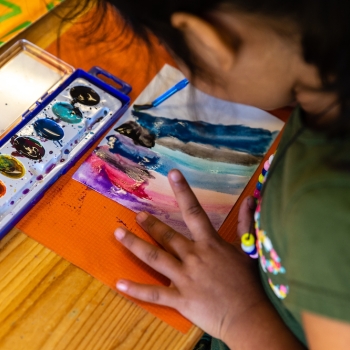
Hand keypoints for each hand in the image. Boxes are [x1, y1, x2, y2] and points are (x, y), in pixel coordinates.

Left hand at [115, 169, 262, 340]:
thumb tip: (252, 199)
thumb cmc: (251, 283)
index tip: (172, 174)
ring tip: (118, 234)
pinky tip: (119, 283)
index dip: (183, 191)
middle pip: (167, 235)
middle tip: (136, 215)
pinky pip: (154, 293)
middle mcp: (194, 257)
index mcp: (210, 244)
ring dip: (134, 245)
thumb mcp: (250, 249)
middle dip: (150, 224)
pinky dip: (135, 289)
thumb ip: (247, 222)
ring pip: (155, 258)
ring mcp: (185, 278)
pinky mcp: (180, 299)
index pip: (194, 212)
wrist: (250, 317)